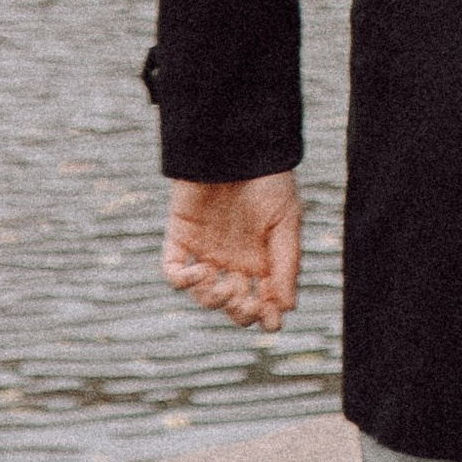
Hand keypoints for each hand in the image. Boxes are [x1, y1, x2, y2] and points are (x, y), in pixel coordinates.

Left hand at [164, 171, 300, 332]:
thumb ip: (287, 263)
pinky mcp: (180, 238)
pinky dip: (182, 281)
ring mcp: (205, 251)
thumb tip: (288, 309)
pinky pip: (173, 271)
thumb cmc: (267, 179)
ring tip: (226, 286)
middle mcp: (233, 260)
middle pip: (234, 305)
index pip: (262, 301)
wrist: (236, 145)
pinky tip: (199, 273)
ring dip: (215, 299)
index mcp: (262, 258)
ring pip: (204, 294)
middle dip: (242, 313)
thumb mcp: (287, 220)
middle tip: (249, 303)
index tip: (271, 315)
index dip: (266, 315)